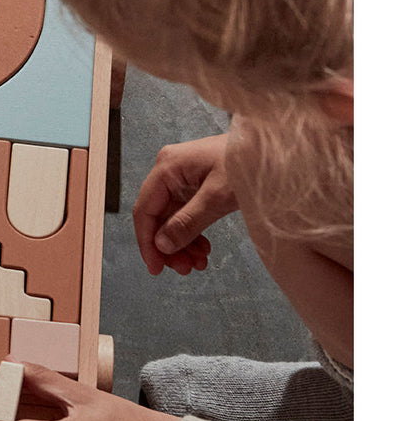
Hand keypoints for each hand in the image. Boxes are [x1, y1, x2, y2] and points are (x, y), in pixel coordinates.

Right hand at [132, 134, 238, 275]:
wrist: (275, 150)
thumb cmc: (247, 165)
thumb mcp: (217, 198)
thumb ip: (187, 222)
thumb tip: (161, 246)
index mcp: (167, 168)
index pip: (145, 210)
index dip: (147, 242)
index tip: (156, 268)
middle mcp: (169, 171)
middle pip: (158, 217)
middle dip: (169, 246)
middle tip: (185, 269)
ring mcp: (182, 178)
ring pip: (171, 219)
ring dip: (181, 243)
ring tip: (199, 263)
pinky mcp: (196, 185)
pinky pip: (185, 214)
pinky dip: (192, 234)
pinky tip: (204, 249)